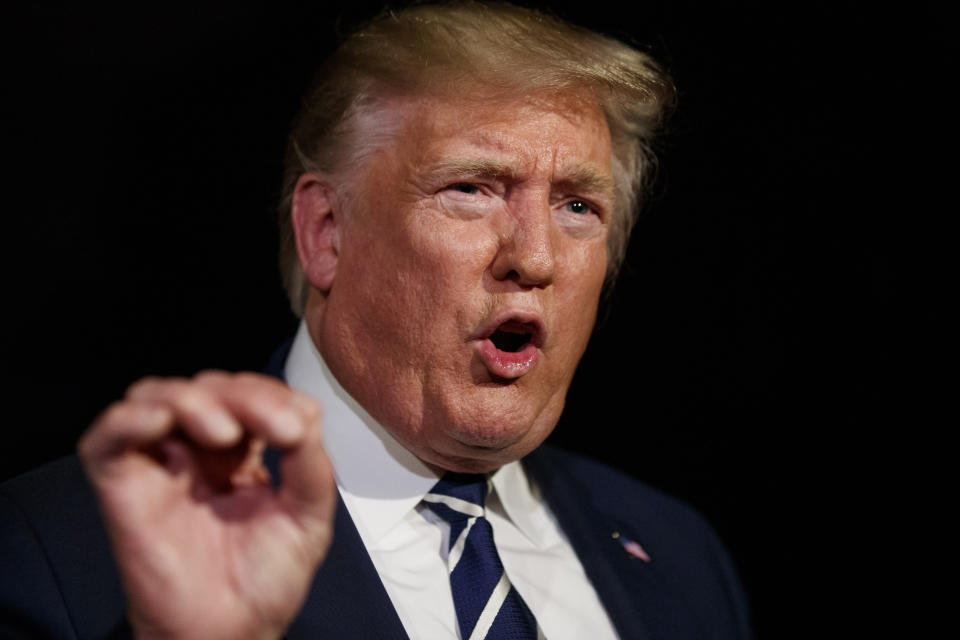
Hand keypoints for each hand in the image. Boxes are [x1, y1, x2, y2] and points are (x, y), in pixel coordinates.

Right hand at [78, 371, 335, 639]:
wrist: (231, 632)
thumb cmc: (266, 580)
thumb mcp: (308, 514)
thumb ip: (309, 461)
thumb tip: (303, 413)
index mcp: (242, 450)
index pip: (252, 395)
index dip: (273, 398)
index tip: (296, 429)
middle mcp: (197, 448)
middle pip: (209, 387)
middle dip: (244, 396)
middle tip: (273, 427)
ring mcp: (158, 463)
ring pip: (158, 395)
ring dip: (194, 399)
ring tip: (224, 432)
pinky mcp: (121, 484)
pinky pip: (108, 436)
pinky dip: (131, 418)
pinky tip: (163, 423)